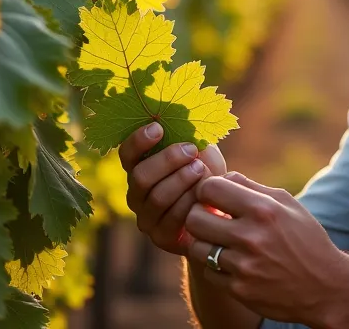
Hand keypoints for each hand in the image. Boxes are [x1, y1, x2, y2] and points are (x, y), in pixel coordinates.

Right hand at [120, 122, 227, 255]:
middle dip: (167, 161)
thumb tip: (182, 111)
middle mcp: (136, 193)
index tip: (159, 128)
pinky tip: (203, 193)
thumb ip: (187, 133)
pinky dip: (189, 203)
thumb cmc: (207, 172)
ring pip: (157, 198)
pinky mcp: (161, 237)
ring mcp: (146, 217)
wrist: (222, 210)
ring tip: (201, 169)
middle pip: (140, 177)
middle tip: (191, 150)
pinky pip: (172, 219)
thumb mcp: (199, 149)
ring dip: (181, 181)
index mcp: (139, 168)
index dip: (138, 141)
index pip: (127, 154)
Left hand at [184, 172, 348, 324]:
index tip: (212, 197)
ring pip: (196, 247)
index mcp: (263, 209)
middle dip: (199, 215)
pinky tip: (232, 263)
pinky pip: (208, 272)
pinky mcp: (239, 289)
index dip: (206, 190)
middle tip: (210, 219)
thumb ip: (252, 187)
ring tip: (220, 242)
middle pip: (194, 218)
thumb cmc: (305, 239)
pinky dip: (216, 267)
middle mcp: (251, 237)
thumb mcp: (287, 204)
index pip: (209, 188)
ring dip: (205, 243)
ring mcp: (243, 265)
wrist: (325, 288)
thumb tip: (220, 177)